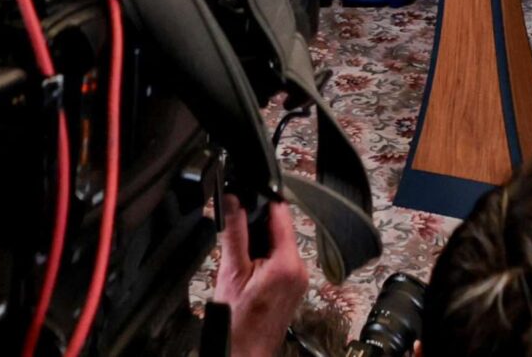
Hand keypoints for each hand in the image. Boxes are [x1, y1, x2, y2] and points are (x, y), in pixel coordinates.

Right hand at [212, 195, 308, 356]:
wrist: (247, 354)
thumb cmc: (240, 324)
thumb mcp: (232, 272)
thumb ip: (234, 233)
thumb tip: (232, 201)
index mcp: (288, 262)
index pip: (281, 214)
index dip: (263, 199)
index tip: (247, 190)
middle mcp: (299, 268)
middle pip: (280, 228)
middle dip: (257, 222)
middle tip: (235, 221)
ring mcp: (298, 279)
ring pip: (279, 243)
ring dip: (259, 240)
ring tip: (239, 249)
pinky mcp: (293, 286)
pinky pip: (280, 259)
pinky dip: (264, 255)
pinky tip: (247, 265)